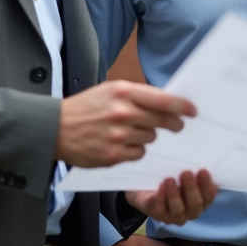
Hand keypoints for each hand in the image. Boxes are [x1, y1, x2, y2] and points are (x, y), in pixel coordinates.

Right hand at [55, 80, 195, 167]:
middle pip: (162, 120)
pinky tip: (124, 144)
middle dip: (173, 123)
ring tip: (133, 131)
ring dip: (148, 135)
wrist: (54, 128)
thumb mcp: (109, 90)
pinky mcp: (113, 155)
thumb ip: (136, 95)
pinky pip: (139, 154)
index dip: (182, 106)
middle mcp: (122, 113)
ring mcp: (118, 135)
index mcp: (122, 92)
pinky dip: (136, 150)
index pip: (162, 100)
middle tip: (177, 125)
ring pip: (151, 138)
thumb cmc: (85, 107)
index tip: (192, 110)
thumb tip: (166, 101)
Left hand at [126, 170, 217, 224]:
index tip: (202, 170)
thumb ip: (193, 168)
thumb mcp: (183, 172)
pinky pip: (161, 209)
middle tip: (186, 172)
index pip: (209, 196)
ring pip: (178, 210)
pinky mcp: (159, 215)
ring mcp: (175, 216)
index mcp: (202, 200)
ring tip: (170, 180)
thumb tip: (199, 153)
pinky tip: (160, 186)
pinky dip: (161, 197)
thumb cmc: (174, 176)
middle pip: (195, 204)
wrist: (149, 187)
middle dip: (191, 188)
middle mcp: (191, 211)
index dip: (207, 184)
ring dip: (175, 194)